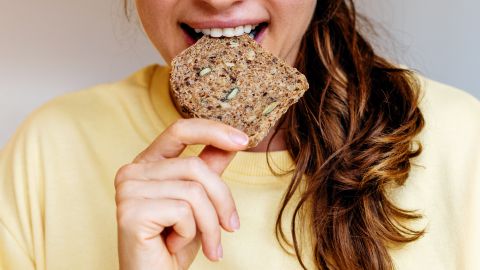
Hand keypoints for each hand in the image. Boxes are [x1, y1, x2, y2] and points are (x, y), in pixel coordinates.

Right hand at [114, 118, 248, 269]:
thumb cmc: (175, 243)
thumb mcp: (200, 202)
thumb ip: (210, 170)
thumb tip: (232, 142)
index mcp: (148, 163)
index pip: (180, 130)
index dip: (213, 130)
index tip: (244, 140)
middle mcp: (133, 171)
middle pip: (196, 167)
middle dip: (222, 200)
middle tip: (231, 227)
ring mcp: (128, 189)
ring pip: (194, 191)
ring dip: (210, 225)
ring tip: (209, 246)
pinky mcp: (130, 211)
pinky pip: (183, 211)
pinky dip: (190, 234)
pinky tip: (174, 246)